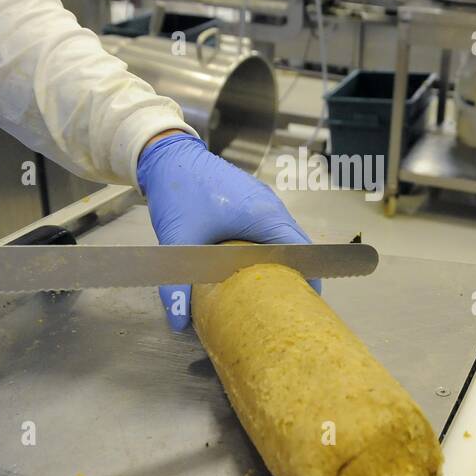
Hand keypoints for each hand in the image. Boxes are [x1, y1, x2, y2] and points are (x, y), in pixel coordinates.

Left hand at [136, 132, 315, 329]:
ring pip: (286, 237)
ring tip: (277, 290)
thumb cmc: (178, 190)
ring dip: (284, 261)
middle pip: (297, 246)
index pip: (300, 252)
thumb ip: (177, 284)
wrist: (168, 154)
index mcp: (263, 214)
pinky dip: (272, 249)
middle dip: (298, 274)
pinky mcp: (254, 199)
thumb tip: (178, 321)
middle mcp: (271, 205)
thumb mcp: (178, 240)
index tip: (307, 303)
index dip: (308, 279)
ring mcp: (264, 200)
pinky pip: (273, 229)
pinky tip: (257, 268)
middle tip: (292, 304)